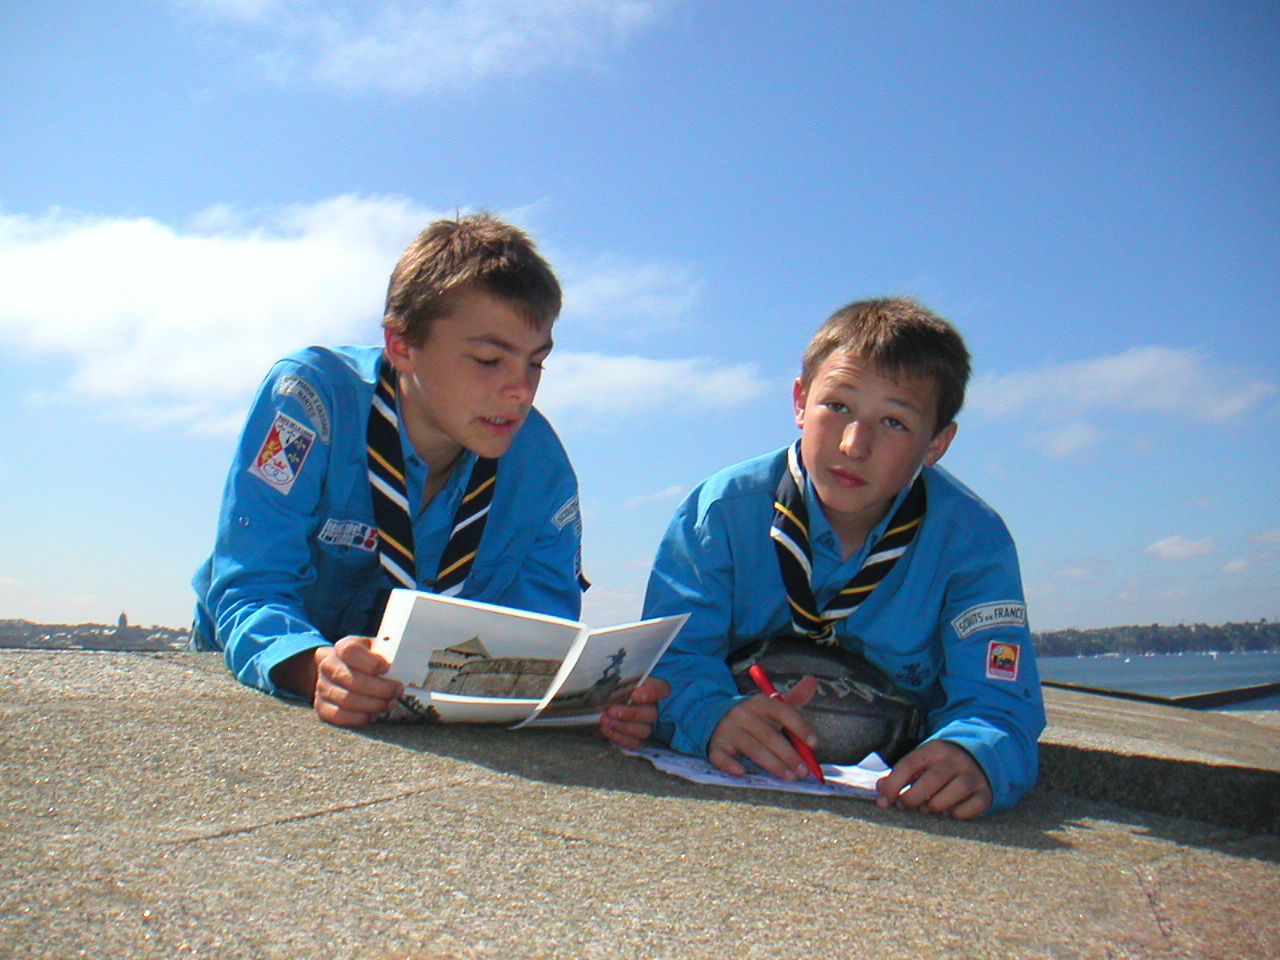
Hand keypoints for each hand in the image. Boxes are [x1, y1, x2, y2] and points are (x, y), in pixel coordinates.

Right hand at [311, 636, 403, 726]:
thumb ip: (387, 653)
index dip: (370, 662)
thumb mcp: (375, 648)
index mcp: (343, 647)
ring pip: (347, 700)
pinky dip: (358, 718)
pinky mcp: (321, 705)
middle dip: (380, 689)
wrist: (339, 669)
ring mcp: (322, 686)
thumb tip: (407, 663)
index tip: (387, 668)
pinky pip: (338, 716)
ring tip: (390, 703)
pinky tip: (372, 715)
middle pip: (351, 680)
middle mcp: (328, 665)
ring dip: (373, 705)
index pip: (350, 652)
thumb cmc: (366, 659)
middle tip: (397, 691)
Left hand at [599, 677, 669, 749]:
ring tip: (605, 721)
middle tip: (611, 711)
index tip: (634, 695)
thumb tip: (610, 688)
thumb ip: (622, 684)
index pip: (660, 690)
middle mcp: (655, 708)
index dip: (650, 693)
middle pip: (651, 714)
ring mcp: (648, 726)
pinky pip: (634, 743)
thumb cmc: (617, 687)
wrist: (609, 701)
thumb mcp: (621, 681)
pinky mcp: (638, 740)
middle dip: (630, 714)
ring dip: (622, 727)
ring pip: (643, 730)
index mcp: (655, 689)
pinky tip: (606, 730)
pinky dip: (619, 738)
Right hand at [708, 675, 818, 780]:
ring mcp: (728, 730)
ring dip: (773, 765)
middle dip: (789, 755)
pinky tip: (742, 773)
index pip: (782, 711)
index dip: (800, 726)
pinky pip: (721, 757)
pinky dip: (730, 765)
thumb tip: (812, 681)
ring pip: (752, 748)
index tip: (814, 743)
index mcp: (759, 703)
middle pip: (769, 735)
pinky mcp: (716, 746)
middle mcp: (742, 714)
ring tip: (789, 777)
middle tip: (804, 771)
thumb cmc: (755, 717)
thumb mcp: (772, 706)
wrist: (716, 718)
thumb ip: (794, 697)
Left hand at [876, 739, 991, 818]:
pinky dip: (957, 814)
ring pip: (952, 794)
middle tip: (906, 805)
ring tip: (927, 808)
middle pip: (931, 780)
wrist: (977, 758)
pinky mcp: (985, 792)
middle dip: (913, 798)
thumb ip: (899, 775)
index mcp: (934, 749)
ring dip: (935, 806)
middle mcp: (955, 760)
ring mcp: (973, 775)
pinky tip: (949, 811)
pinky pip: (971, 808)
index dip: (893, 785)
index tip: (884, 800)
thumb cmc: (938, 765)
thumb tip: (880, 788)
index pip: (909, 765)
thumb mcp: (920, 762)